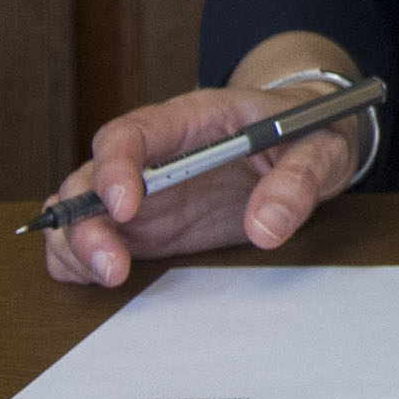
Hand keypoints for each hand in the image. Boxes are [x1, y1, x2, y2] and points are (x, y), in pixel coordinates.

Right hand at [37, 79, 374, 289]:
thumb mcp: (322, 149)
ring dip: (76, 245)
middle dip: (87, 223)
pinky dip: (78, 260)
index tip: (125, 208)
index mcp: (191, 119)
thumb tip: (266, 227)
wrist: (308, 141)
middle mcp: (153, 154)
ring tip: (107, 276)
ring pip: (78, 210)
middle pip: (91, 177)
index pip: (133, 133)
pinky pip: (91, 238)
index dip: (117, 168)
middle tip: (113, 267)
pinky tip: (96, 278)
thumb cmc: (309, 133)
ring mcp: (143, 192)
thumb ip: (298, 180)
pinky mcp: (145, 226)